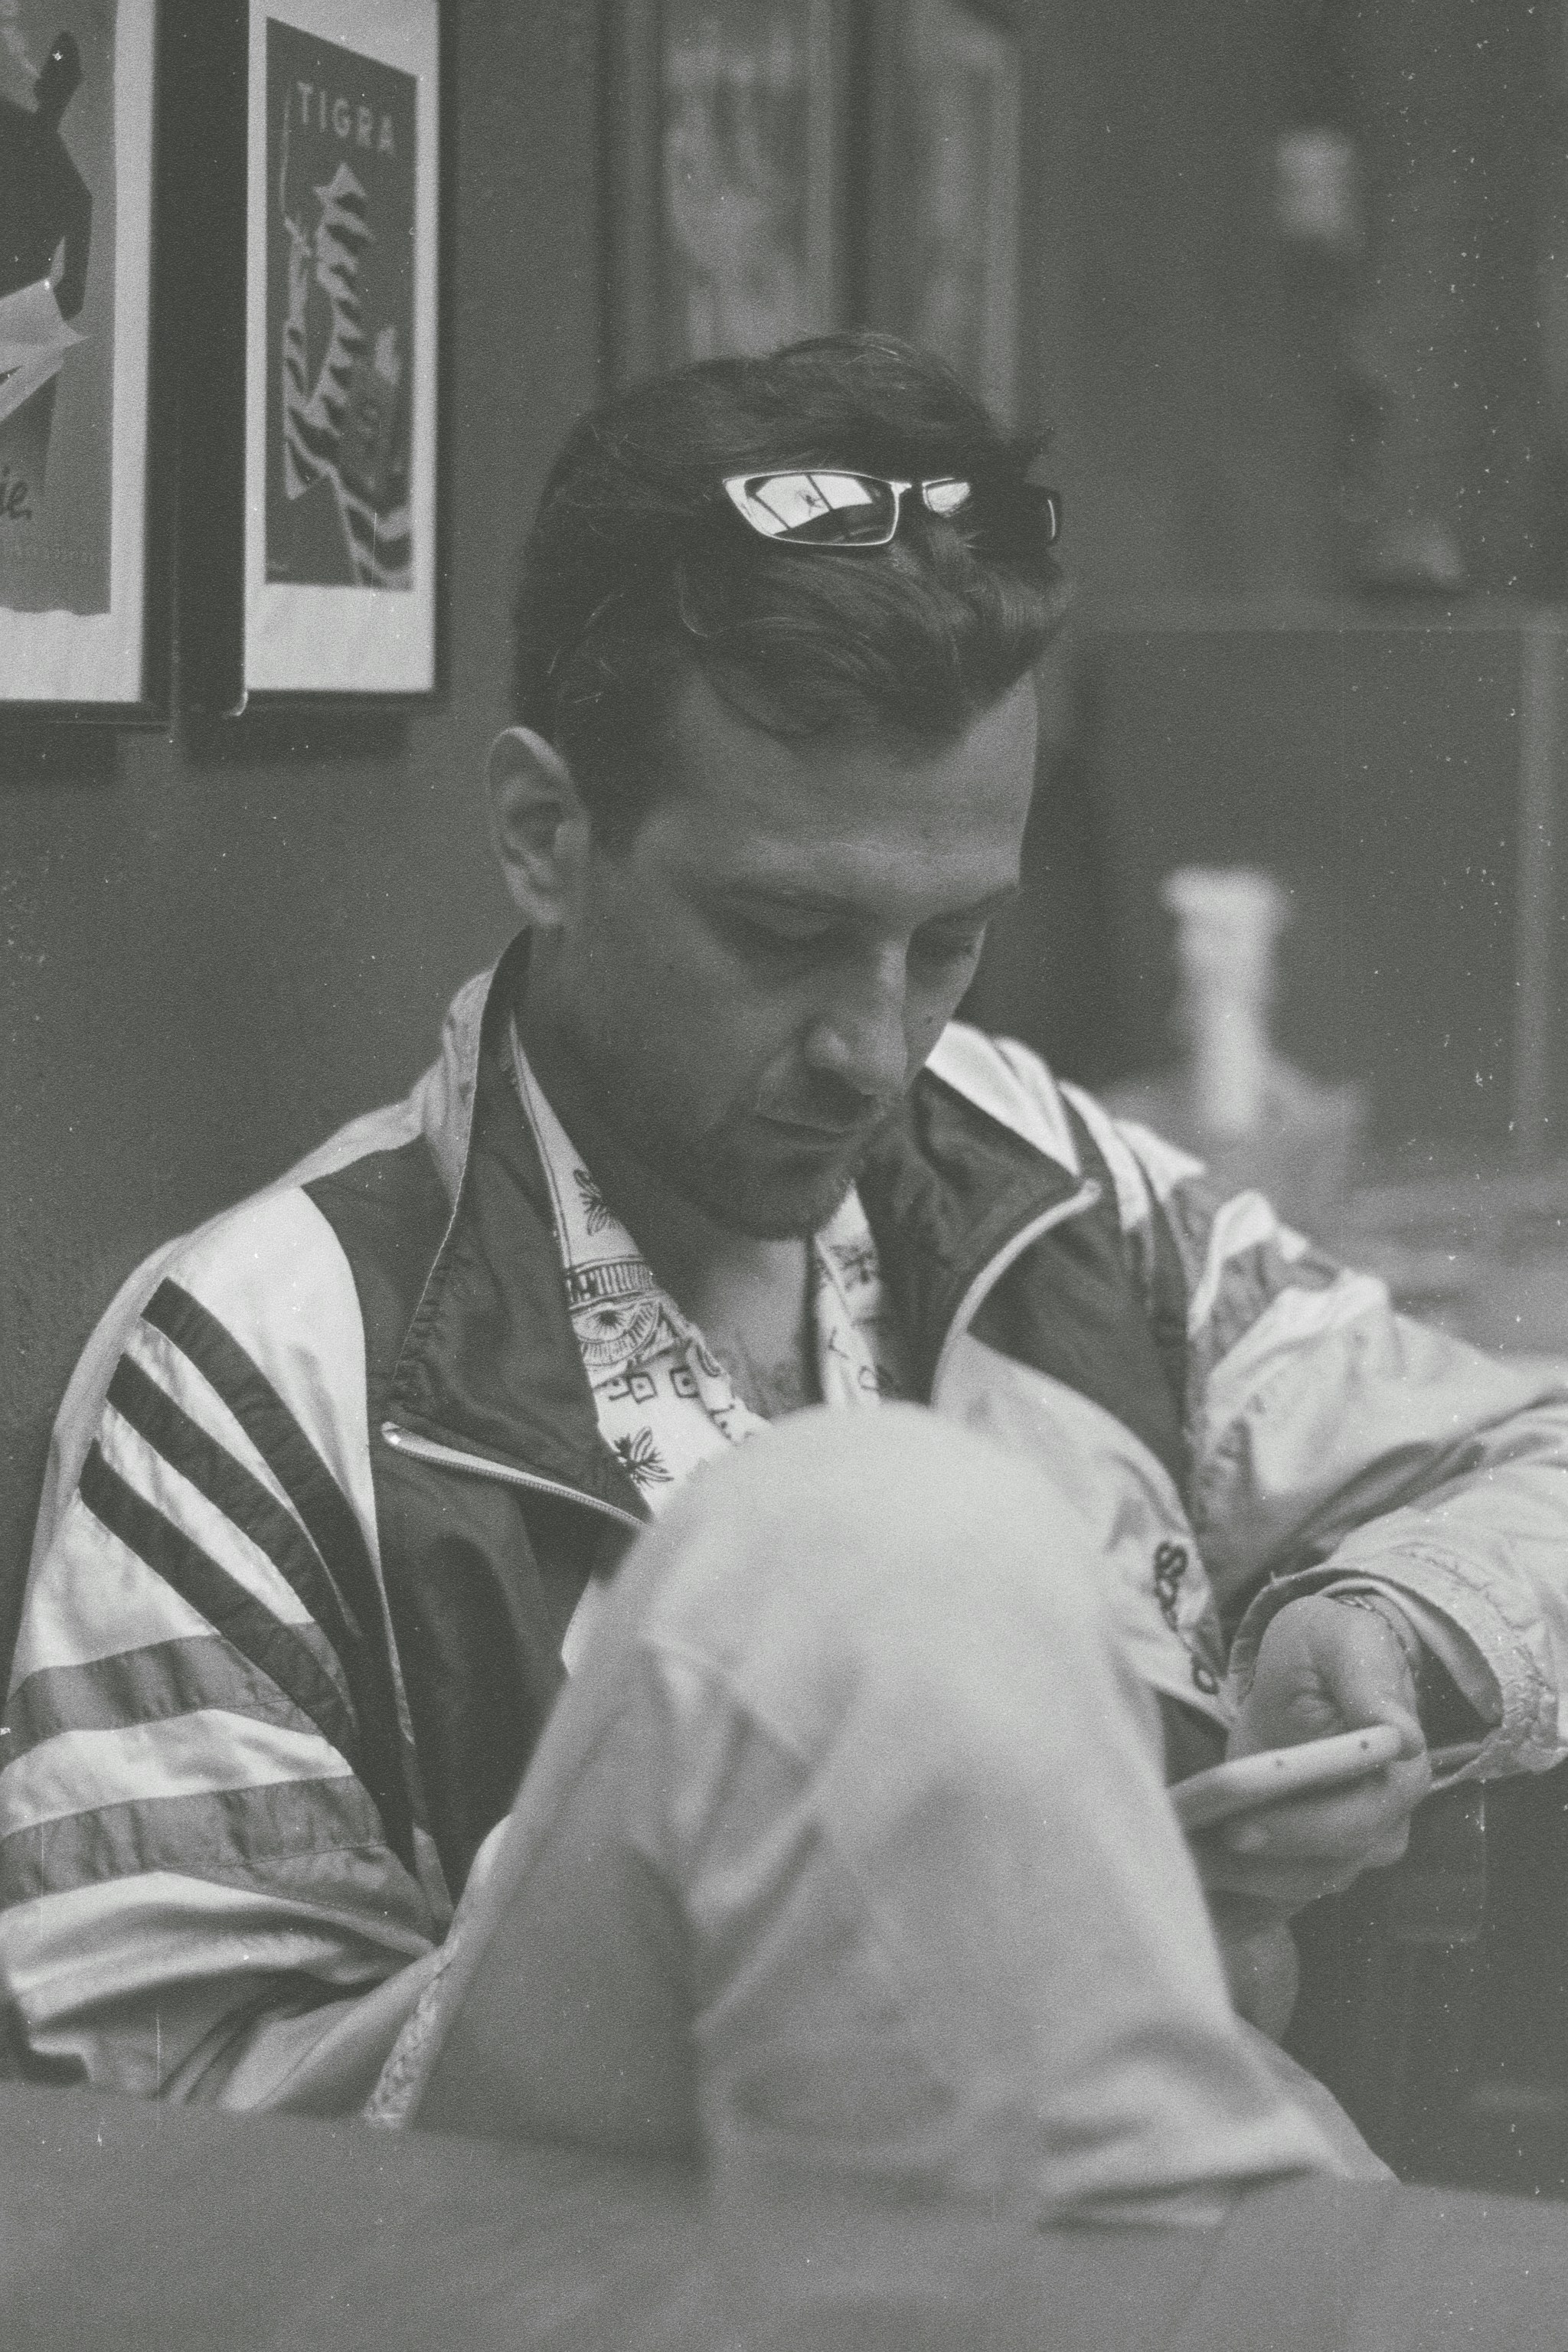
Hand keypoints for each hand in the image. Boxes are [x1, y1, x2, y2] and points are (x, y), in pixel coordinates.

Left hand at [1192, 1594, 1431, 1918]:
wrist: (1310, 1670)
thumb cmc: (1329, 1650)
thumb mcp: (1343, 1646)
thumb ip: (1369, 1686)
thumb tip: (1403, 1736)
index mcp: (1399, 1776)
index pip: (1357, 1823)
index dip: (1299, 1831)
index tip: (1237, 1828)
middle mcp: (1381, 1823)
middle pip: (1323, 1867)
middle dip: (1253, 1865)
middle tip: (1185, 1851)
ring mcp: (1343, 1846)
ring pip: (1296, 1886)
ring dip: (1235, 1883)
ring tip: (1173, 1863)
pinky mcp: (1303, 1853)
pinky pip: (1275, 1892)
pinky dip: (1234, 1897)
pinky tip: (1189, 1886)